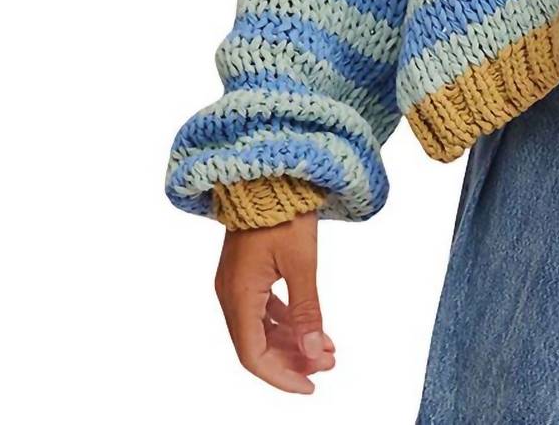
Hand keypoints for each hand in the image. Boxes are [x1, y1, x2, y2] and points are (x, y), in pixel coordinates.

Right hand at [214, 211, 335, 392]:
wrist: (269, 172)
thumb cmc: (284, 210)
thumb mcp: (302, 262)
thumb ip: (307, 310)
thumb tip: (314, 353)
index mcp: (238, 295)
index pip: (253, 355)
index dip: (280, 376)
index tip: (310, 386)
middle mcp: (231, 294)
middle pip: (257, 344)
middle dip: (292, 360)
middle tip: (328, 365)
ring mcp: (236, 283)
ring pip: (261, 327)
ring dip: (292, 341)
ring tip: (327, 350)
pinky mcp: (246, 271)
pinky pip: (263, 308)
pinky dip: (286, 321)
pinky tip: (311, 326)